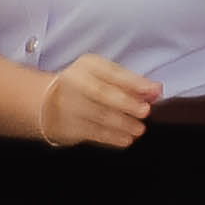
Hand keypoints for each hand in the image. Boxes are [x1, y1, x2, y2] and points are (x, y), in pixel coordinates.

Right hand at [36, 54, 158, 147]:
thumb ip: (131, 82)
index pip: (113, 73)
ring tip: (139, 129)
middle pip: (103, 94)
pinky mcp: (69, 125)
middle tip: (145, 111)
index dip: (134, 82)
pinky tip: (126, 139)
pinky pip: (93, 132)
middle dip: (127, 103)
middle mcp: (76, 82)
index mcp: (88, 65)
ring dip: (123, 124)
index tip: (153, 91)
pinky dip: (112, 137)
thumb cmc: (87, 86)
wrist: (47, 103)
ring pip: (99, 115)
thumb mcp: (104, 76)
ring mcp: (69, 105)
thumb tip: (157, 90)